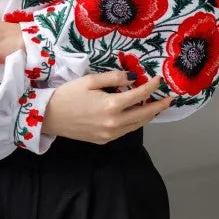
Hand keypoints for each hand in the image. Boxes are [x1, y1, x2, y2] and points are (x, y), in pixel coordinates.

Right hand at [42, 71, 173, 143]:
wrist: (49, 117)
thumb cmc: (67, 95)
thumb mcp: (89, 80)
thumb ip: (112, 78)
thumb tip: (131, 78)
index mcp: (111, 106)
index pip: (139, 95)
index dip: (151, 87)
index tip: (159, 80)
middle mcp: (114, 123)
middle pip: (144, 114)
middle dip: (158, 106)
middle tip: (170, 99)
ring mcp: (110, 134)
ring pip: (137, 125)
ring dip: (149, 116)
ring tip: (157, 107)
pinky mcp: (104, 140)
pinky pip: (126, 131)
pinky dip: (135, 122)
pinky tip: (136, 115)